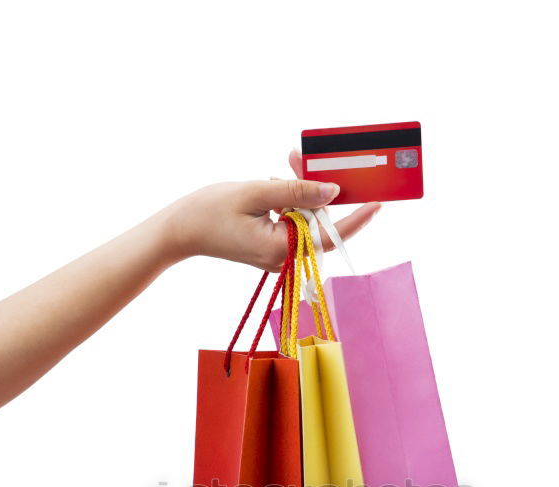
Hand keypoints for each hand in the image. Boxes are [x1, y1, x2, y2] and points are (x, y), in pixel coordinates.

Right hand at [163, 152, 380, 270]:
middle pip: (317, 222)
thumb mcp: (256, 193)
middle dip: (315, 189)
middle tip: (300, 157)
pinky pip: (291, 222)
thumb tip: (332, 191)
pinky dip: (288, 201)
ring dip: (299, 191)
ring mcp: (277, 255)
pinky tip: (275, 183)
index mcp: (282, 249)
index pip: (330, 235)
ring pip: (304, 219)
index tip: (378, 202)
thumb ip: (296, 192)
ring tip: (286, 163)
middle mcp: (284, 258)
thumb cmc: (210, 212)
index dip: (357, 217)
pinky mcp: (271, 247)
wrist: (180, 230)